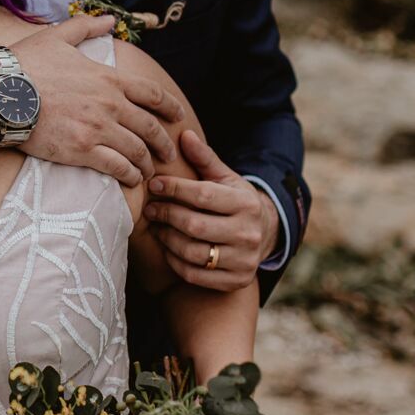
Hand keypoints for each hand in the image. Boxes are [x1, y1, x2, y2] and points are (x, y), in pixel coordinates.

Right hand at [8, 16, 184, 185]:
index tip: (178, 116)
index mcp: (108, 78)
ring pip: (137, 151)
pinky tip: (132, 180)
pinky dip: (130, 175)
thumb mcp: (58, 37)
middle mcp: (110, 104)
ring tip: (150, 172)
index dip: (170, 107)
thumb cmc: (26, 63)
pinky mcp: (82, 150)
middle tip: (168, 153)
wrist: (1, 91)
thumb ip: (87, 27)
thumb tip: (110, 20)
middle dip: (163, 143)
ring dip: (148, 163)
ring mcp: (97, 128)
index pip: (152, 94)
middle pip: (150, 127)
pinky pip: (117, 167)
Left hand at [144, 130, 279, 289]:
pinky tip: (168, 248)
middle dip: (167, 215)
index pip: (203, 195)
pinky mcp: (236, 280)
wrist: (264, 234)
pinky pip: (195, 275)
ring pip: (193, 252)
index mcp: (246, 203)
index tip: (154, 184)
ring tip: (157, 227)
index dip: (175, 189)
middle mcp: (248, 233)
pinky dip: (176, 262)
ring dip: (168, 239)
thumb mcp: (225, 178)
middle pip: (195, 225)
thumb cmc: (235, 201)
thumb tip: (184, 134)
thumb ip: (204, 158)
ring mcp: (244, 260)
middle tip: (150, 209)